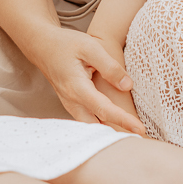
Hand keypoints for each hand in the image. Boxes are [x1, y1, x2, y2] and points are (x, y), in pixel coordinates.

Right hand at [31, 27, 147, 135]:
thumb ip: (109, 66)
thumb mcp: (90, 47)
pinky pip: (86, 120)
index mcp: (77, 87)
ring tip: (129, 135)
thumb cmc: (65, 44)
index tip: (140, 129)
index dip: (123, 120)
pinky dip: (99, 125)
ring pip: (90, 126)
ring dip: (108, 132)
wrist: (42, 45)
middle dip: (116, 134)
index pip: (104, 110)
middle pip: (96, 126)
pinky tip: (112, 125)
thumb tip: (127, 85)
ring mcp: (70, 104)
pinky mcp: (71, 103)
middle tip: (139, 139)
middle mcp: (72, 101)